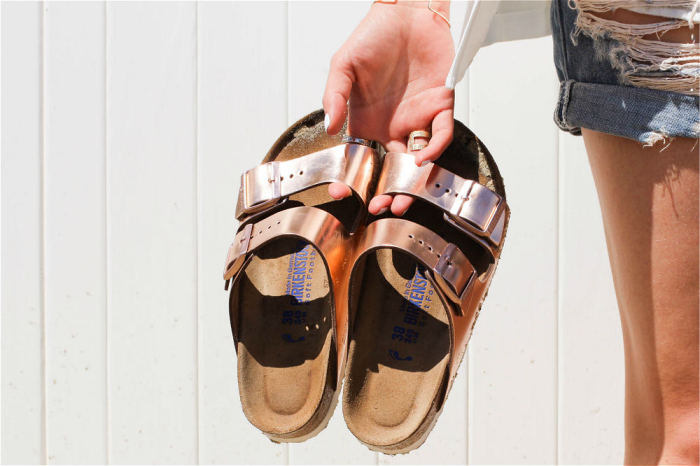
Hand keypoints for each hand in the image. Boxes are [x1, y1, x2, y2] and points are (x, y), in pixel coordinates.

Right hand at [323, 1, 454, 214]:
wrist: (407, 12)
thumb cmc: (373, 35)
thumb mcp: (343, 65)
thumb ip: (335, 96)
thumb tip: (330, 127)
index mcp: (366, 120)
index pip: (360, 158)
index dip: (352, 179)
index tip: (342, 193)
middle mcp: (392, 125)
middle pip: (391, 168)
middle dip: (388, 192)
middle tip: (381, 207)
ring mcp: (417, 118)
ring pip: (418, 159)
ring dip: (413, 181)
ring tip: (402, 198)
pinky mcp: (440, 106)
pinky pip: (441, 134)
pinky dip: (434, 149)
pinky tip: (420, 158)